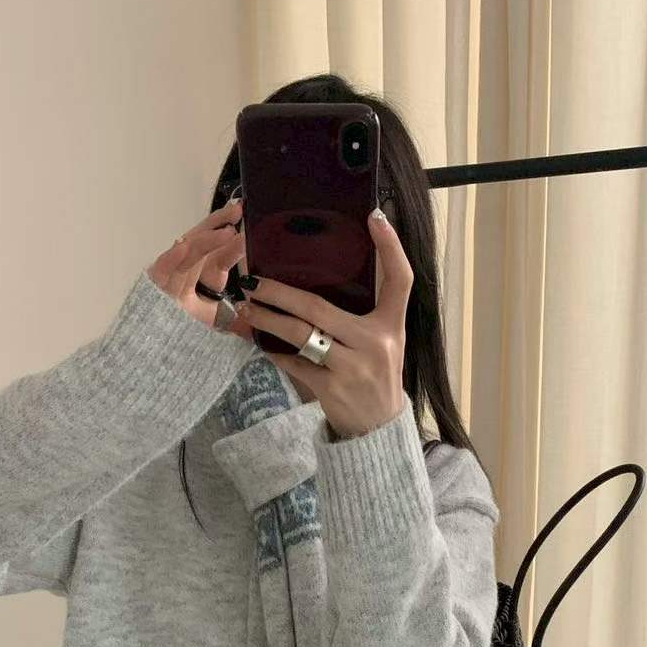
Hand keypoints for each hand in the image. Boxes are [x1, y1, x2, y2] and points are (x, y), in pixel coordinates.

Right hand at [147, 197, 253, 337]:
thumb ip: (237, 320)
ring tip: (226, 231)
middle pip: (204, 242)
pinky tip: (183, 246)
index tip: (250, 226)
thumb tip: (259, 325)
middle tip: (239, 209)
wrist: (158, 346)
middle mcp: (188, 270)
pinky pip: (163, 268)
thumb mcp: (217, 322)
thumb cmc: (186, 331)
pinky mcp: (154, 283)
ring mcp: (170, 274)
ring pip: (188, 253)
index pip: (221, 255)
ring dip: (205, 240)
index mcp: (205, 275)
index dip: (235, 242)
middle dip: (220, 224)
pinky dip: (172, 258)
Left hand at [233, 208, 410, 438]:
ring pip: (301, 335)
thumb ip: (368, 311)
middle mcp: (375, 343)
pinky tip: (257, 340)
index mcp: (392, 325)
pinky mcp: (331, 389)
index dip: (391, 246)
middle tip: (254, 279)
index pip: (399, 279)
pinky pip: (294, 364)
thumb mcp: (385, 341)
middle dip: (281, 291)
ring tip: (247, 307)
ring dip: (268, 319)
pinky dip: (274, 352)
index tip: (374, 216)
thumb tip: (335, 272)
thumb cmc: (376, 377)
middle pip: (320, 307)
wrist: (378, 430)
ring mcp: (352, 367)